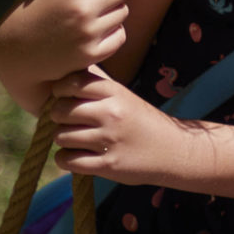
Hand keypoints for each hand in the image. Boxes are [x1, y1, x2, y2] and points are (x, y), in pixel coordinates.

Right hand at [3, 0, 130, 76]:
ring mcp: (88, 33)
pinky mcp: (92, 53)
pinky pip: (120, 35)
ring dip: (111, 11)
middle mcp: (81, 8)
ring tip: (89, 15)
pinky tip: (92, 32)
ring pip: (123, 12)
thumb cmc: (31, 12)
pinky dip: (111, 32)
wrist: (14, 55)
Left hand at [48, 67, 189, 185]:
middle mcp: (112, 113)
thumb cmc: (142, 121)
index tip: (64, 98)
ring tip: (76, 140)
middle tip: (69, 122)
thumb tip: (66, 68)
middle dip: (59, 118)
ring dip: (63, 140)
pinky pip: (67, 160)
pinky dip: (65, 159)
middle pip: (60, 111)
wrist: (174, 151)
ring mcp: (109, 140)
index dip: (59, 91)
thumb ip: (97, 83)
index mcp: (115, 92)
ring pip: (60, 137)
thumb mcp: (124, 97)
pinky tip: (76, 156)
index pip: (70, 83)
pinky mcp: (108, 165)